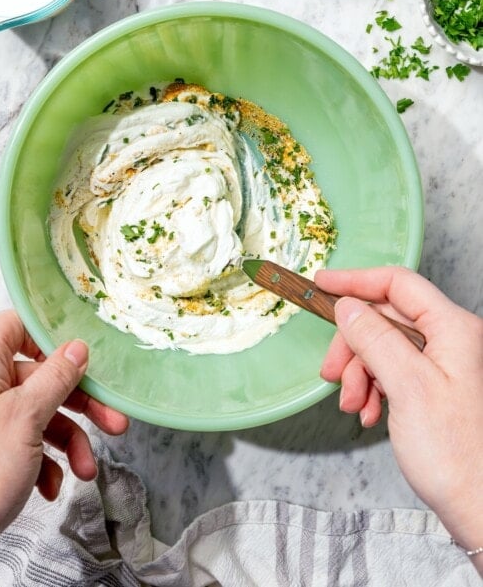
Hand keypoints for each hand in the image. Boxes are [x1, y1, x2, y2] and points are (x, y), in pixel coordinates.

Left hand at [0, 310, 127, 584]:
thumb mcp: (28, 415)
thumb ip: (56, 376)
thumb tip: (75, 349)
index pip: (14, 326)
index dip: (48, 335)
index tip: (80, 354)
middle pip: (38, 376)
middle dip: (78, 403)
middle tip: (110, 418)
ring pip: (37, 415)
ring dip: (68, 440)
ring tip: (85, 468)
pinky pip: (24, 444)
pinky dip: (45, 462)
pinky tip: (52, 485)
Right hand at [316, 267, 482, 572]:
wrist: (480, 508)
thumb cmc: (457, 455)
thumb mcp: (406, 387)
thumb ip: (374, 338)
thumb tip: (347, 306)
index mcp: (453, 329)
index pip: (398, 284)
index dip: (356, 280)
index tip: (322, 284)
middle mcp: (452, 340)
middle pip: (387, 319)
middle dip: (354, 345)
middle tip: (332, 374)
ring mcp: (445, 365)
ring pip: (386, 347)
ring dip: (361, 373)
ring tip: (355, 406)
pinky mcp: (437, 387)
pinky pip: (394, 372)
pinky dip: (375, 388)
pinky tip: (372, 413)